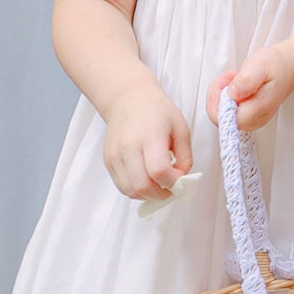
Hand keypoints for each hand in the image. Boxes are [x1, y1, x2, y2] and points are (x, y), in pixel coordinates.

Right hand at [101, 78, 193, 200]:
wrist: (128, 98)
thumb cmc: (157, 110)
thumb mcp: (181, 128)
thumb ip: (185, 157)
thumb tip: (181, 180)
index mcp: (150, 135)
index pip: (159, 171)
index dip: (173, 182)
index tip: (180, 179)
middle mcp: (128, 146)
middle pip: (143, 186)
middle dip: (161, 195)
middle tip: (171, 189)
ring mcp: (115, 154)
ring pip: (130, 191)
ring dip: (148, 196)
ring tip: (159, 186)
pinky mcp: (108, 160)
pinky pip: (122, 186)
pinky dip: (136, 191)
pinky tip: (147, 181)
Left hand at [211, 40, 293, 134]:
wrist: (289, 68)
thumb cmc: (276, 66)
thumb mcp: (260, 65)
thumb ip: (246, 80)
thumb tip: (232, 94)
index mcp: (256, 112)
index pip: (222, 118)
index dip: (217, 99)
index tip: (228, 81)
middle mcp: (253, 121)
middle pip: (219, 116)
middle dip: (219, 94)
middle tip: (232, 77)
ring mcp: (250, 121)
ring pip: (222, 113)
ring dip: (223, 93)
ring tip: (236, 78)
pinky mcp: (248, 116)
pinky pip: (228, 110)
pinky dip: (227, 95)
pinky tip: (238, 84)